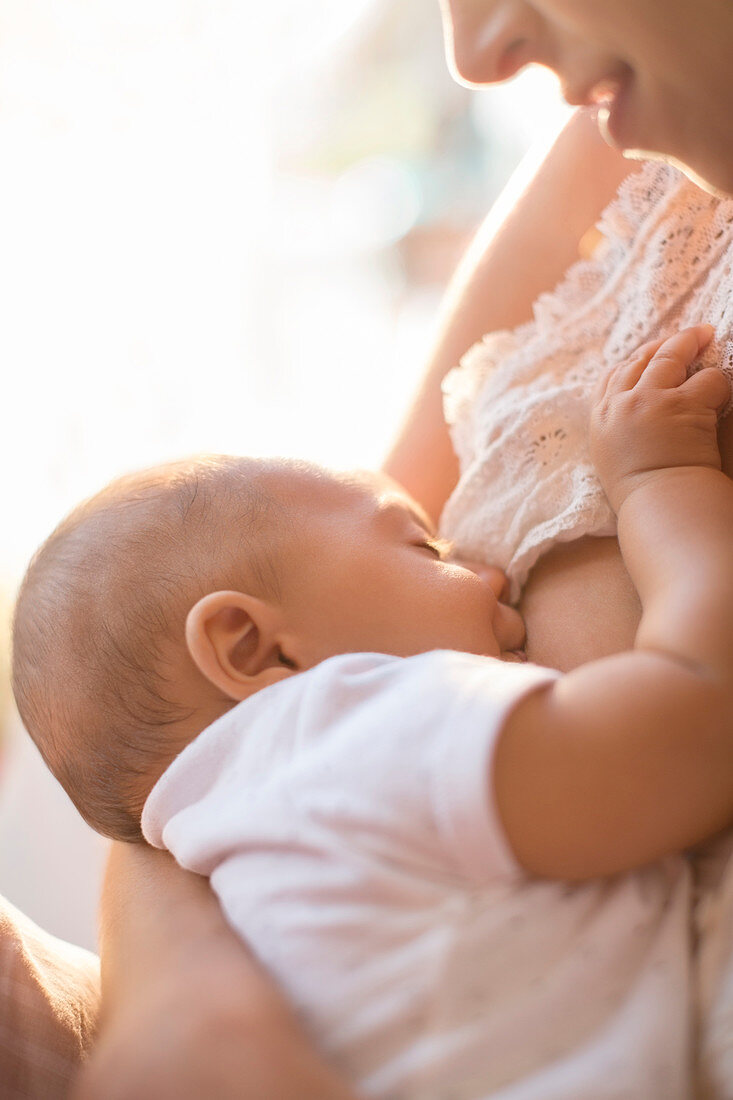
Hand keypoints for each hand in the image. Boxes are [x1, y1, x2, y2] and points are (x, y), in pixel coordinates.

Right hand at [590, 325, 729, 512]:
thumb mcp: (613, 457)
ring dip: (692, 344)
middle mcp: (621, 404)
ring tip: (708, 336)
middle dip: (666, 343)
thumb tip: (634, 412)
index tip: (651, 354)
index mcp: (601, 418)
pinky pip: (707, 380)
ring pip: (672, 357)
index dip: (636, 360)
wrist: (660, 507)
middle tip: (690, 334)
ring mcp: (650, 401)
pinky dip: (717, 384)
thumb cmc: (642, 494)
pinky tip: (721, 394)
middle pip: (641, 359)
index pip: (613, 375)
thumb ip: (618, 428)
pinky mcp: (682, 404)